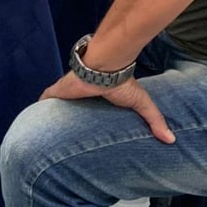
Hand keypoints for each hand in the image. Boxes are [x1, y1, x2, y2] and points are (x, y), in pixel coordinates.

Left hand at [40, 71, 174, 143]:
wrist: (105, 67)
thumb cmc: (121, 83)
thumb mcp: (140, 103)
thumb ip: (154, 119)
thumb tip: (171, 139)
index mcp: (97, 97)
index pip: (88, 108)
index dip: (86, 118)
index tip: (84, 135)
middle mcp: (80, 94)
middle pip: (71, 108)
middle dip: (67, 119)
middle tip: (63, 139)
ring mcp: (68, 92)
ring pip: (56, 105)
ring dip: (52, 114)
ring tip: (46, 133)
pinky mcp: (58, 91)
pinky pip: (45, 99)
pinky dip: (40, 106)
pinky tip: (34, 120)